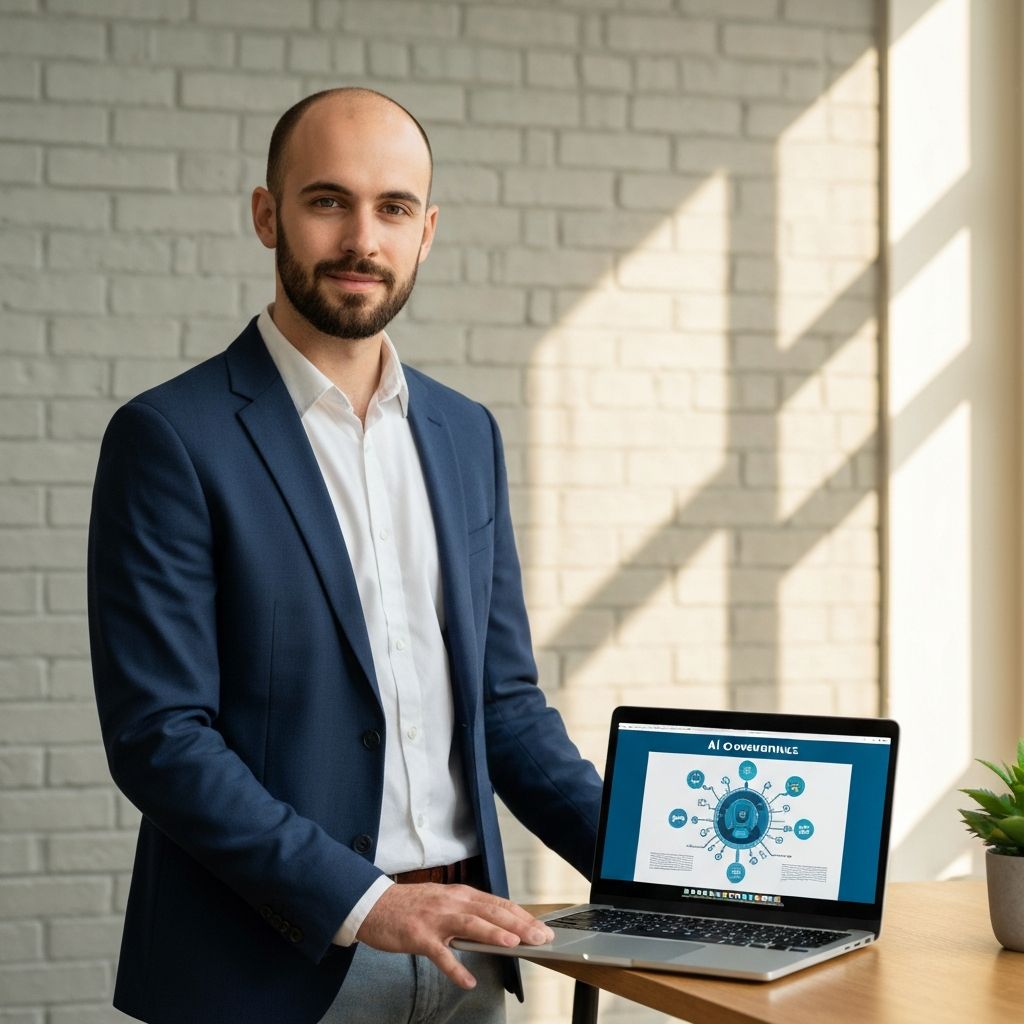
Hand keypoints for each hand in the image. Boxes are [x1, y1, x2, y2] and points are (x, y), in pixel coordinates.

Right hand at [353, 882, 554, 989]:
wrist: (374, 905)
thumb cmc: (411, 906)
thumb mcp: (444, 901)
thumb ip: (467, 911)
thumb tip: (495, 925)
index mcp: (460, 894)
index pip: (497, 903)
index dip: (521, 915)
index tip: (541, 926)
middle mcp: (451, 902)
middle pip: (490, 911)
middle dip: (518, 924)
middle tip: (539, 936)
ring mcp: (435, 918)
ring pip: (470, 924)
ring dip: (494, 933)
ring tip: (514, 944)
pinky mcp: (419, 936)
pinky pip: (440, 954)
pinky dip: (455, 969)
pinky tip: (468, 981)